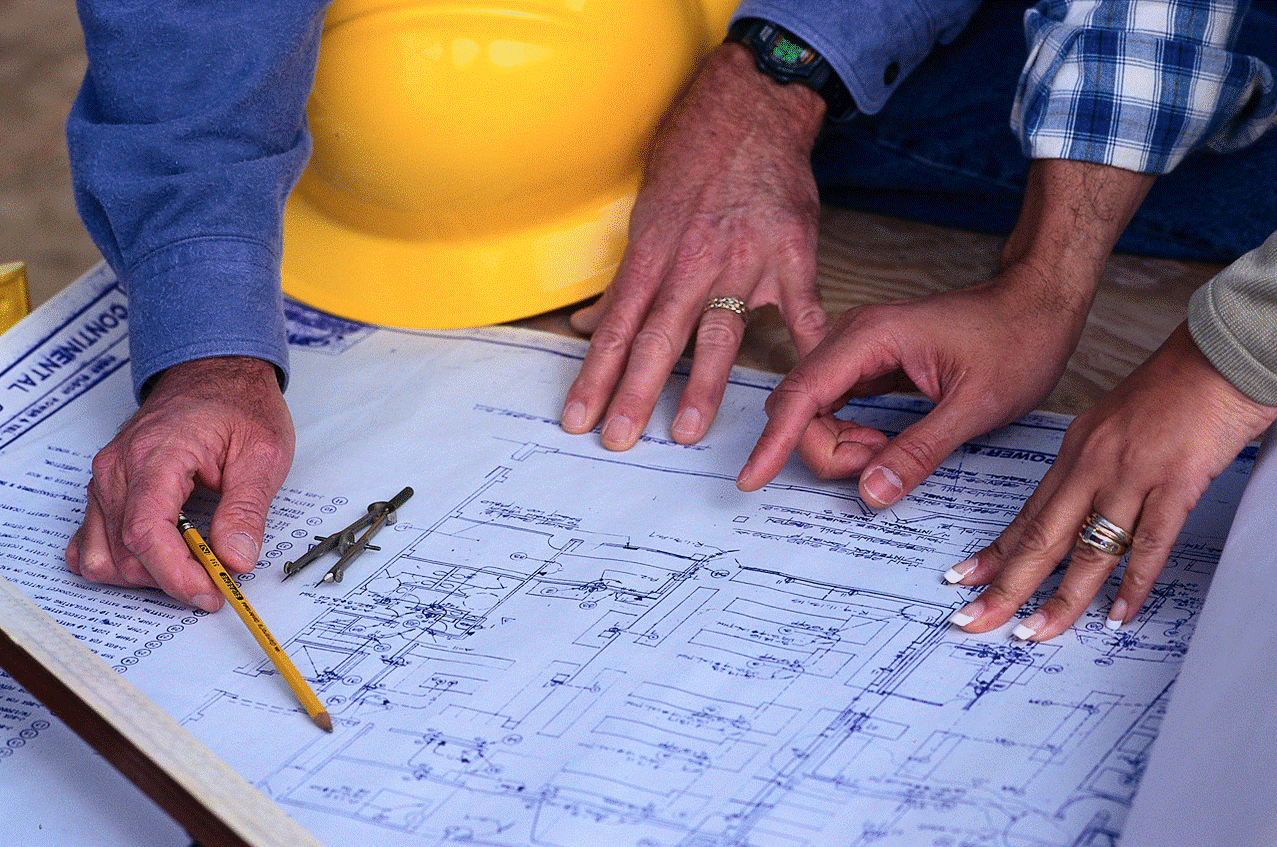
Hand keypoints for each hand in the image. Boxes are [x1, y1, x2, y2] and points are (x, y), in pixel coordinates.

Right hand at [65, 356, 293, 610]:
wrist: (215, 372)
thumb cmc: (238, 405)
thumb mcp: (263, 453)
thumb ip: (247, 509)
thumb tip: (236, 560)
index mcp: (155, 456)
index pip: (147, 533)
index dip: (178, 576)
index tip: (212, 594)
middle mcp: (117, 470)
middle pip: (124, 553)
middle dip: (171, 579)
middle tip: (218, 580)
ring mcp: (104, 481)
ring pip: (101, 556)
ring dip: (146, 575)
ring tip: (193, 566)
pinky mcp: (105, 490)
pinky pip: (90, 543)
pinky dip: (119, 562)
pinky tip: (159, 559)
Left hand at [560, 42, 829, 449]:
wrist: (751, 108)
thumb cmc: (694, 159)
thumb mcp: (644, 215)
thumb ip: (621, 281)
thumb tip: (586, 327)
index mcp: (653, 255)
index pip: (616, 326)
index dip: (595, 375)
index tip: (578, 416)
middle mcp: (692, 262)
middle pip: (656, 337)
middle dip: (634, 392)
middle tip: (619, 438)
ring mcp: (744, 261)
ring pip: (716, 332)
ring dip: (700, 385)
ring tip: (686, 431)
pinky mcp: (791, 255)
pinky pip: (800, 308)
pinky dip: (805, 346)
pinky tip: (803, 386)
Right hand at [737, 261, 1090, 502]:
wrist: (1041, 303)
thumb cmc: (1017, 340)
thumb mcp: (974, 407)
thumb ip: (918, 452)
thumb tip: (870, 493)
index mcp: (870, 337)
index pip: (802, 396)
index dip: (774, 441)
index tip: (752, 478)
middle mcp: (853, 338)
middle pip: (800, 406)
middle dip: (825, 449)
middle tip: (880, 467)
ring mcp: (859, 349)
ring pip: (816, 409)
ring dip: (840, 444)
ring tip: (891, 454)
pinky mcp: (871, 362)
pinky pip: (838, 405)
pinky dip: (851, 434)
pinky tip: (882, 445)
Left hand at [946, 324, 1276, 640]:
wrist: (1221, 354)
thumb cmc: (1175, 388)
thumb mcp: (1115, 426)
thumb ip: (1096, 467)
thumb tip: (1082, 508)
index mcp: (1075, 452)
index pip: (1028, 514)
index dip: (995, 552)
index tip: (965, 580)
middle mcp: (1092, 465)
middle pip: (1041, 537)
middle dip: (1005, 585)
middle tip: (974, 619)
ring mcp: (1132, 475)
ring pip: (1088, 548)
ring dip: (1061, 597)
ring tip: (1035, 632)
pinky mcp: (1175, 481)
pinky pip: (1149, 542)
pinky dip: (1133, 583)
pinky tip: (1119, 613)